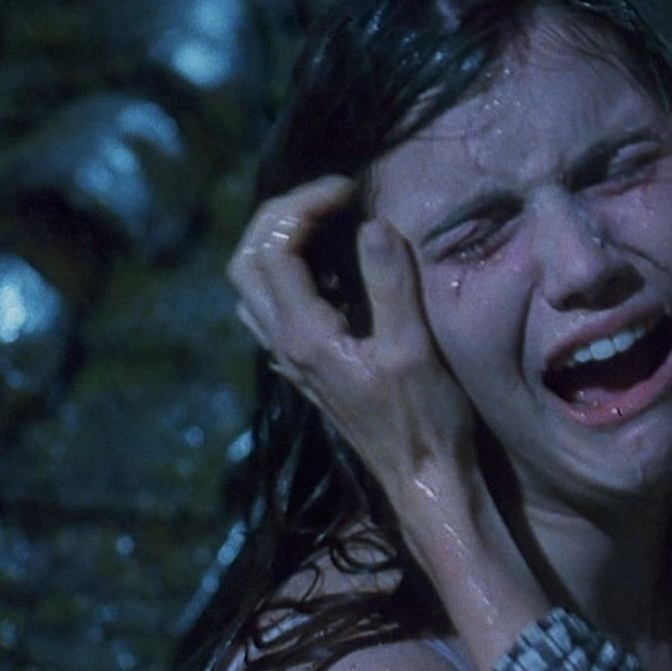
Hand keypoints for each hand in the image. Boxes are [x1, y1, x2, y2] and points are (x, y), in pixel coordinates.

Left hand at [227, 175, 477, 505]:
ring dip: (274, 243)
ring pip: (250, 286)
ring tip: (322, 224)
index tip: (349, 190)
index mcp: (304, 335)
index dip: (304, 205)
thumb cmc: (426, 420)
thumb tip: (372, 225)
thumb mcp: (414, 349)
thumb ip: (389, 284)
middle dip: (279, 215)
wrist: (422, 480)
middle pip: (245, 261)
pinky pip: (269, 310)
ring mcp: (289, 360)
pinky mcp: (304, 369)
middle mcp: (284, 345)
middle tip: (329, 197)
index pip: (274, 248)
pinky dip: (285, 275)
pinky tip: (326, 273)